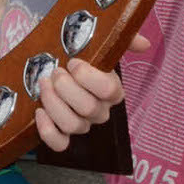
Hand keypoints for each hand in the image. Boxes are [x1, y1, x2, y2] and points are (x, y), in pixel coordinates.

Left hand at [33, 32, 143, 151]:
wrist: (51, 65)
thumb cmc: (76, 55)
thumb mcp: (99, 42)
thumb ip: (123, 40)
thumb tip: (144, 44)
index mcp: (111, 90)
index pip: (109, 91)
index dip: (88, 77)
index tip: (73, 61)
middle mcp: (99, 110)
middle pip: (89, 109)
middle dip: (66, 87)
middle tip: (55, 72)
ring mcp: (81, 123)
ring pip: (74, 125)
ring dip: (54, 104)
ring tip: (44, 85)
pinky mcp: (61, 133)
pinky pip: (59, 143)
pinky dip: (48, 130)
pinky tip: (39, 111)